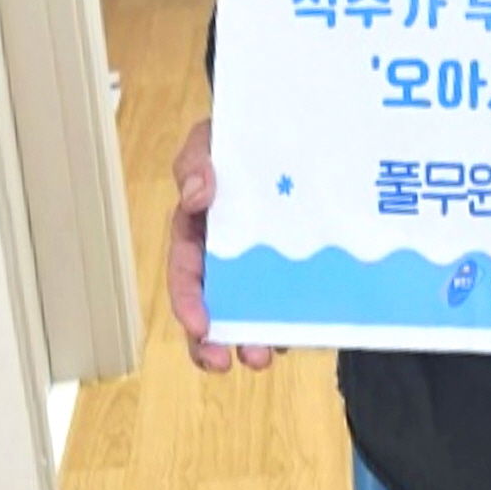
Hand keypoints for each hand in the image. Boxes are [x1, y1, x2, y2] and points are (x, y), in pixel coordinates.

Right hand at [166, 115, 276, 374]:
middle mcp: (228, 256)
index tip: (199, 325)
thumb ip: (196, 160)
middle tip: (224, 360)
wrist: (294, 130)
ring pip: (252, 311)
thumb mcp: (211, 138)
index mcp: (200, 231)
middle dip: (212, 340)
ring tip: (262, 357)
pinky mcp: (298, 268)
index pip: (186, 272)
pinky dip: (295, 320)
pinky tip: (304, 332)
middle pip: (213, 305)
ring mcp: (264, 265)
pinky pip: (294, 300)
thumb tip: (197, 193)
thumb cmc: (241, 138)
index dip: (187, 301)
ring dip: (251, 339)